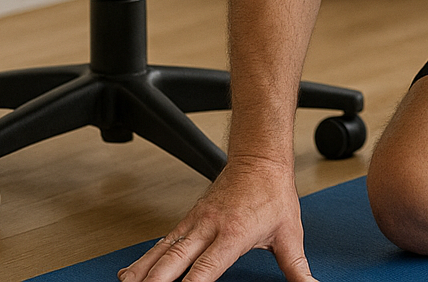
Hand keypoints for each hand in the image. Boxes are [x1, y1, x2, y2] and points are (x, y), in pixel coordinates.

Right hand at [119, 157, 312, 281]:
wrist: (260, 158)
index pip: (206, 268)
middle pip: (175, 261)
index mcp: (234, 234)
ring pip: (162, 251)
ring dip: (142, 272)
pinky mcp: (188, 219)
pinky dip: (145, 258)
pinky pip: (162, 242)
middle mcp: (209, 228)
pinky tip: (131, 273)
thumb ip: (297, 267)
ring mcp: (195, 222)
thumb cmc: (274, 194)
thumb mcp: (290, 233)